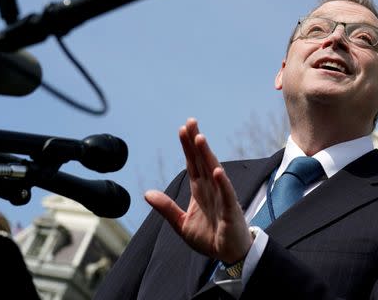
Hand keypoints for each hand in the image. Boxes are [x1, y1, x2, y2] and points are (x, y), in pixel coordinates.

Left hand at [145, 118, 252, 263]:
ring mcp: (222, 197)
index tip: (182, 129)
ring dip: (207, 155)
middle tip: (190, 122)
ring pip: (213, 172)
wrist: (229, 255)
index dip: (187, 146)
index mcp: (200, 190)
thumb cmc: (210, 237)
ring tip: (200, 139)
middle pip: (202, 161)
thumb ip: (166, 208)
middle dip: (196, 142)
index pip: (192, 163)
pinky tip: (217, 171)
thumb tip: (147, 193)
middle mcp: (211, 189)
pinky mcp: (230, 210)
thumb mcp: (181, 224)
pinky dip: (222, 183)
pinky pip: (227, 194)